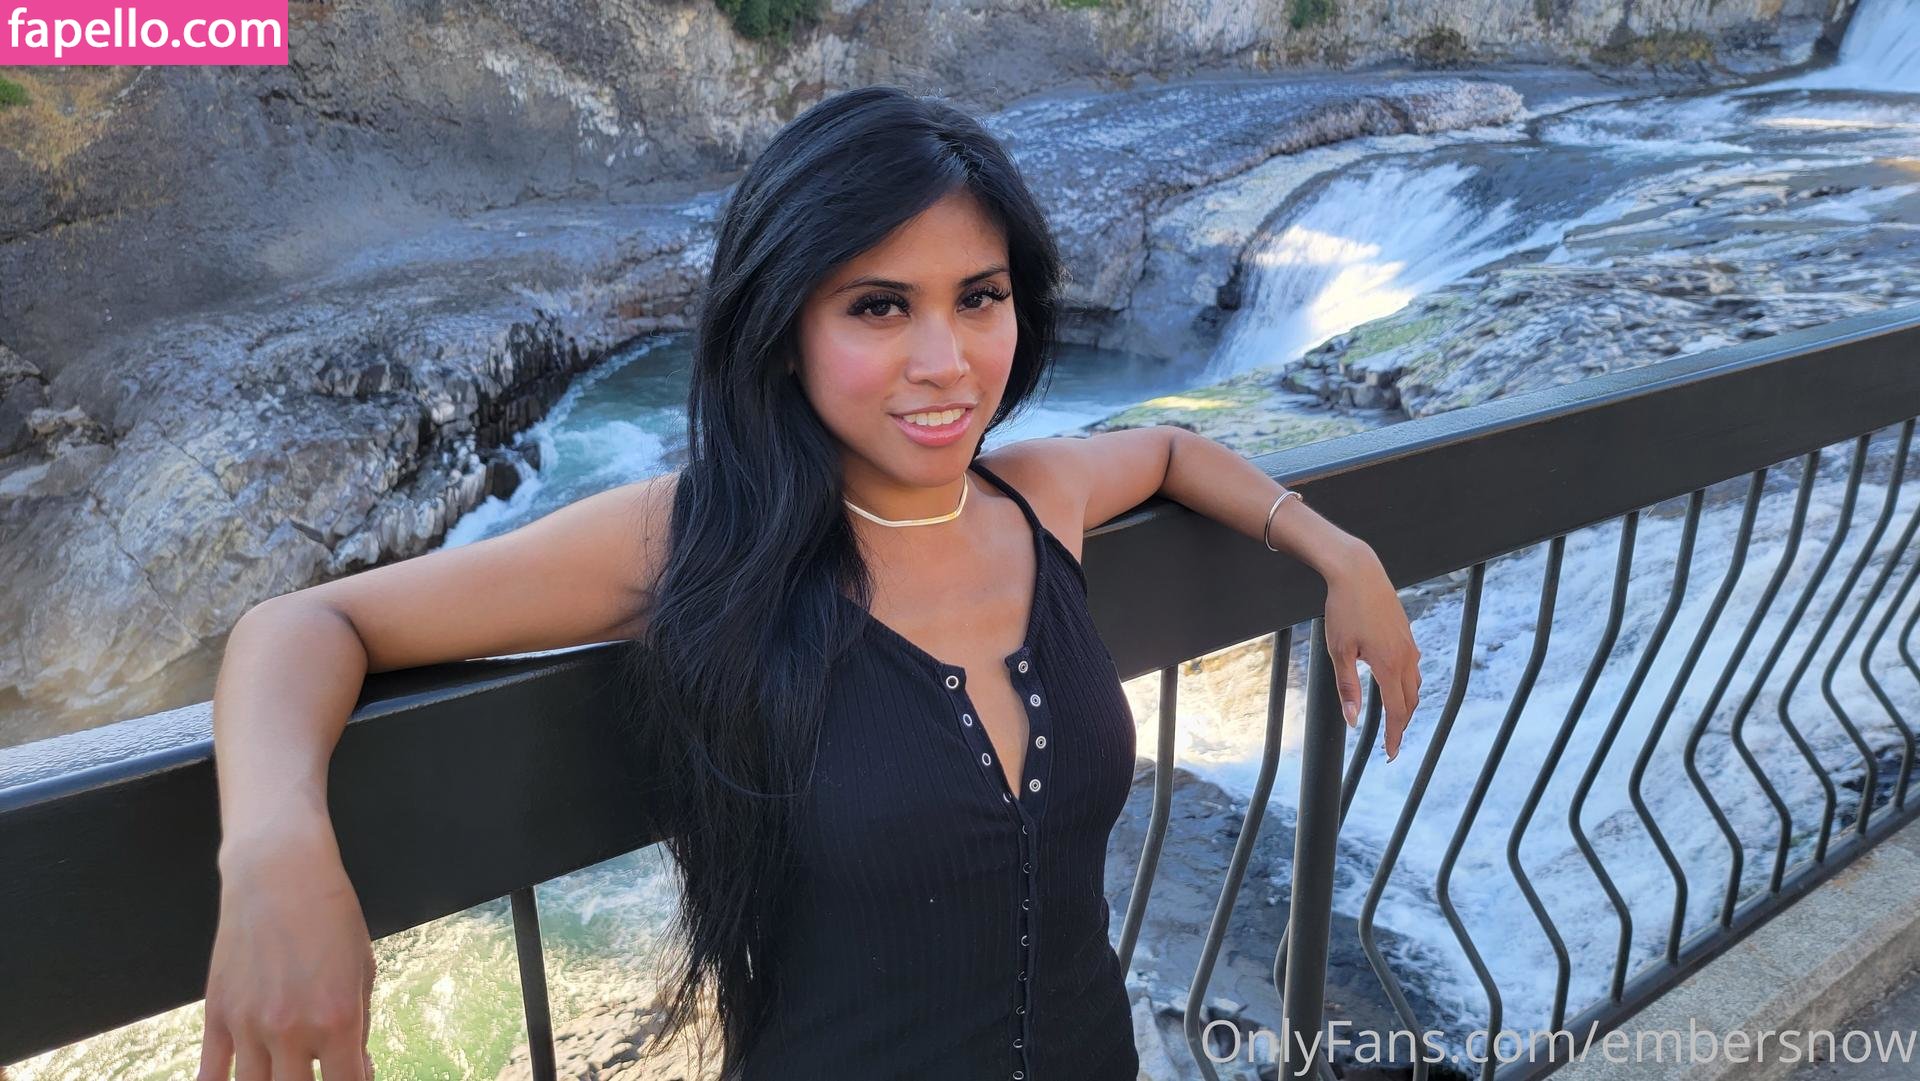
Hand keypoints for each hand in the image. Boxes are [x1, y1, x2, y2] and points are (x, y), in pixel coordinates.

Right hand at [199, 828, 376, 1080]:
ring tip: (284, 1074)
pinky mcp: (217, 1015)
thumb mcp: (362, 969)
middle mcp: (291, 1030)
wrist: (278, 874)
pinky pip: (210, 1075)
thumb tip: (355, 1070)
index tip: (353, 1079)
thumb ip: (359, 1027)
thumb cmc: (331, 916)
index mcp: (337, 1019)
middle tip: (316, 1072)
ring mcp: (249, 1026)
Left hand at [1321, 540, 1421, 759]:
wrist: (1358, 572)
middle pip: (1410, 702)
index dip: (1394, 735)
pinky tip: (1395, 687)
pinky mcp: (1407, 634)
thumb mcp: (1339, 652)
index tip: (1391, 755)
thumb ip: (1348, 688)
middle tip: (1391, 745)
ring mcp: (1409, 645)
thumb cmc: (1344, 610)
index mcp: (1389, 664)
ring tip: (1394, 721)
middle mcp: (1405, 657)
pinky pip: (1412, 668)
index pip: (1396, 711)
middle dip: (1401, 725)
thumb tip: (1353, 722)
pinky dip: (1407, 685)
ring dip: (1406, 705)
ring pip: (1414, 685)